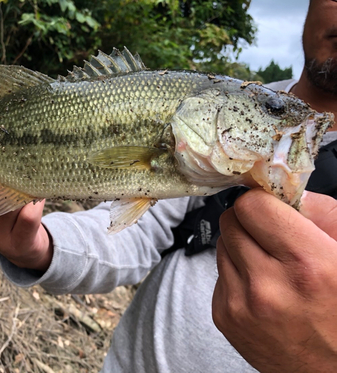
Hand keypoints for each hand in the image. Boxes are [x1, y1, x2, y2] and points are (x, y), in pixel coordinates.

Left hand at [212, 188, 336, 371]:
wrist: (332, 368)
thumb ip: (320, 212)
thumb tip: (279, 189)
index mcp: (306, 264)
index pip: (251, 205)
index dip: (262, 203)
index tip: (272, 210)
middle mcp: (267, 286)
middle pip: (230, 221)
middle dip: (250, 222)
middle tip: (271, 236)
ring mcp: (240, 304)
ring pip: (221, 245)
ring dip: (241, 247)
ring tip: (271, 266)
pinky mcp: (224, 317)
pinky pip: (219, 273)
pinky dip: (236, 273)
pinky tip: (262, 288)